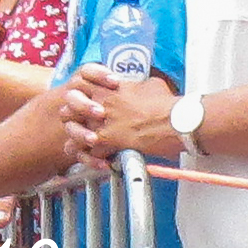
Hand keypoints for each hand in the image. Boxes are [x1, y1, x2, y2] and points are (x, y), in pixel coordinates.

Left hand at [56, 63, 178, 165]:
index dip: (79, 96)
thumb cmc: (168, 104)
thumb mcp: (150, 85)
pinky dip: (94, 159)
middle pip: (69, 106)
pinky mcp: (109, 140)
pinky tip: (100, 162)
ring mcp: (103, 120)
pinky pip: (91, 151)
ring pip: (74, 130)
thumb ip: (137, 87)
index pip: (79, 85)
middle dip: (71, 117)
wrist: (177, 120)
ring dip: (78, 140)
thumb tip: (141, 88)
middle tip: (77, 126)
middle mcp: (101, 101)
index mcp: (109, 87)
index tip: (83, 105)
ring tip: (81, 148)